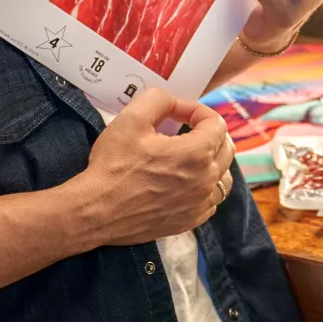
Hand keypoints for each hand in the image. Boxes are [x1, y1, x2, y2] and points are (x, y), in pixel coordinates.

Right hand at [68, 89, 234, 247]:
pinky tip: (186, 183)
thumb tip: (173, 102)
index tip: (178, 112)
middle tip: (187, 128)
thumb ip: (159, 99)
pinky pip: (211, 202)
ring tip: (191, 155)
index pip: (217, 123)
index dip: (198, 111)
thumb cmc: (113, 166)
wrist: (96, 210)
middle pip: (226, 148)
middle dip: (209, 133)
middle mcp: (206, 180)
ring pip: (223, 177)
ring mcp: (199, 204)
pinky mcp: (189, 222)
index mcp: (197, 153)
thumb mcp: (132, 119)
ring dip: (212, 161)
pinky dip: (205, 188)